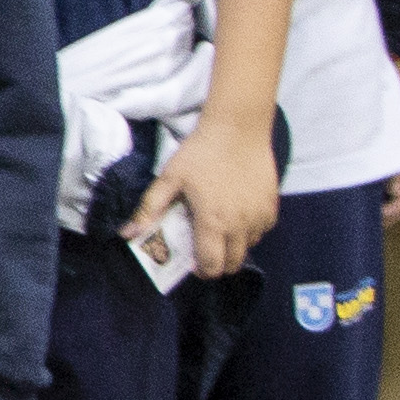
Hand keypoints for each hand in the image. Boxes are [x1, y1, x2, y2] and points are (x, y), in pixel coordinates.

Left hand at [133, 114, 282, 277]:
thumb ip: (149, 209)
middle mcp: (240, 226)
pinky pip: (262, 231)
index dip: (201, 270)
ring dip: (234, 246)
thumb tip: (127, 234)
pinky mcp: (272, 207)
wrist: (238, 129)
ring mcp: (259, 217)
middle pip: (233, 265)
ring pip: (248, 248)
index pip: (212, 266)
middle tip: (205, 249)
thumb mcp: (169, 178)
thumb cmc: (201, 153)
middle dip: (218, 264)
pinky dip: (250, 231)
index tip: (192, 261)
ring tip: (219, 227)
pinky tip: (237, 214)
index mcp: (213, 222)